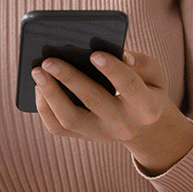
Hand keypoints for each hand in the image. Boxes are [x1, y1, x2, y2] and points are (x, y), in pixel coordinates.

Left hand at [32, 49, 192, 174]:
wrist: (145, 129)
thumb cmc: (147, 90)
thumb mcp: (155, 75)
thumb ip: (142, 62)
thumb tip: (120, 54)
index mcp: (146, 107)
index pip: (129, 87)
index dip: (112, 70)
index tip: (94, 53)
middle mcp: (122, 124)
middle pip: (93, 101)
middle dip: (70, 78)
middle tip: (49, 60)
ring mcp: (100, 134)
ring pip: (70, 119)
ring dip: (51, 94)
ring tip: (37, 71)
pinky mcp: (83, 137)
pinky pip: (57, 127)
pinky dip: (44, 107)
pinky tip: (38, 87)